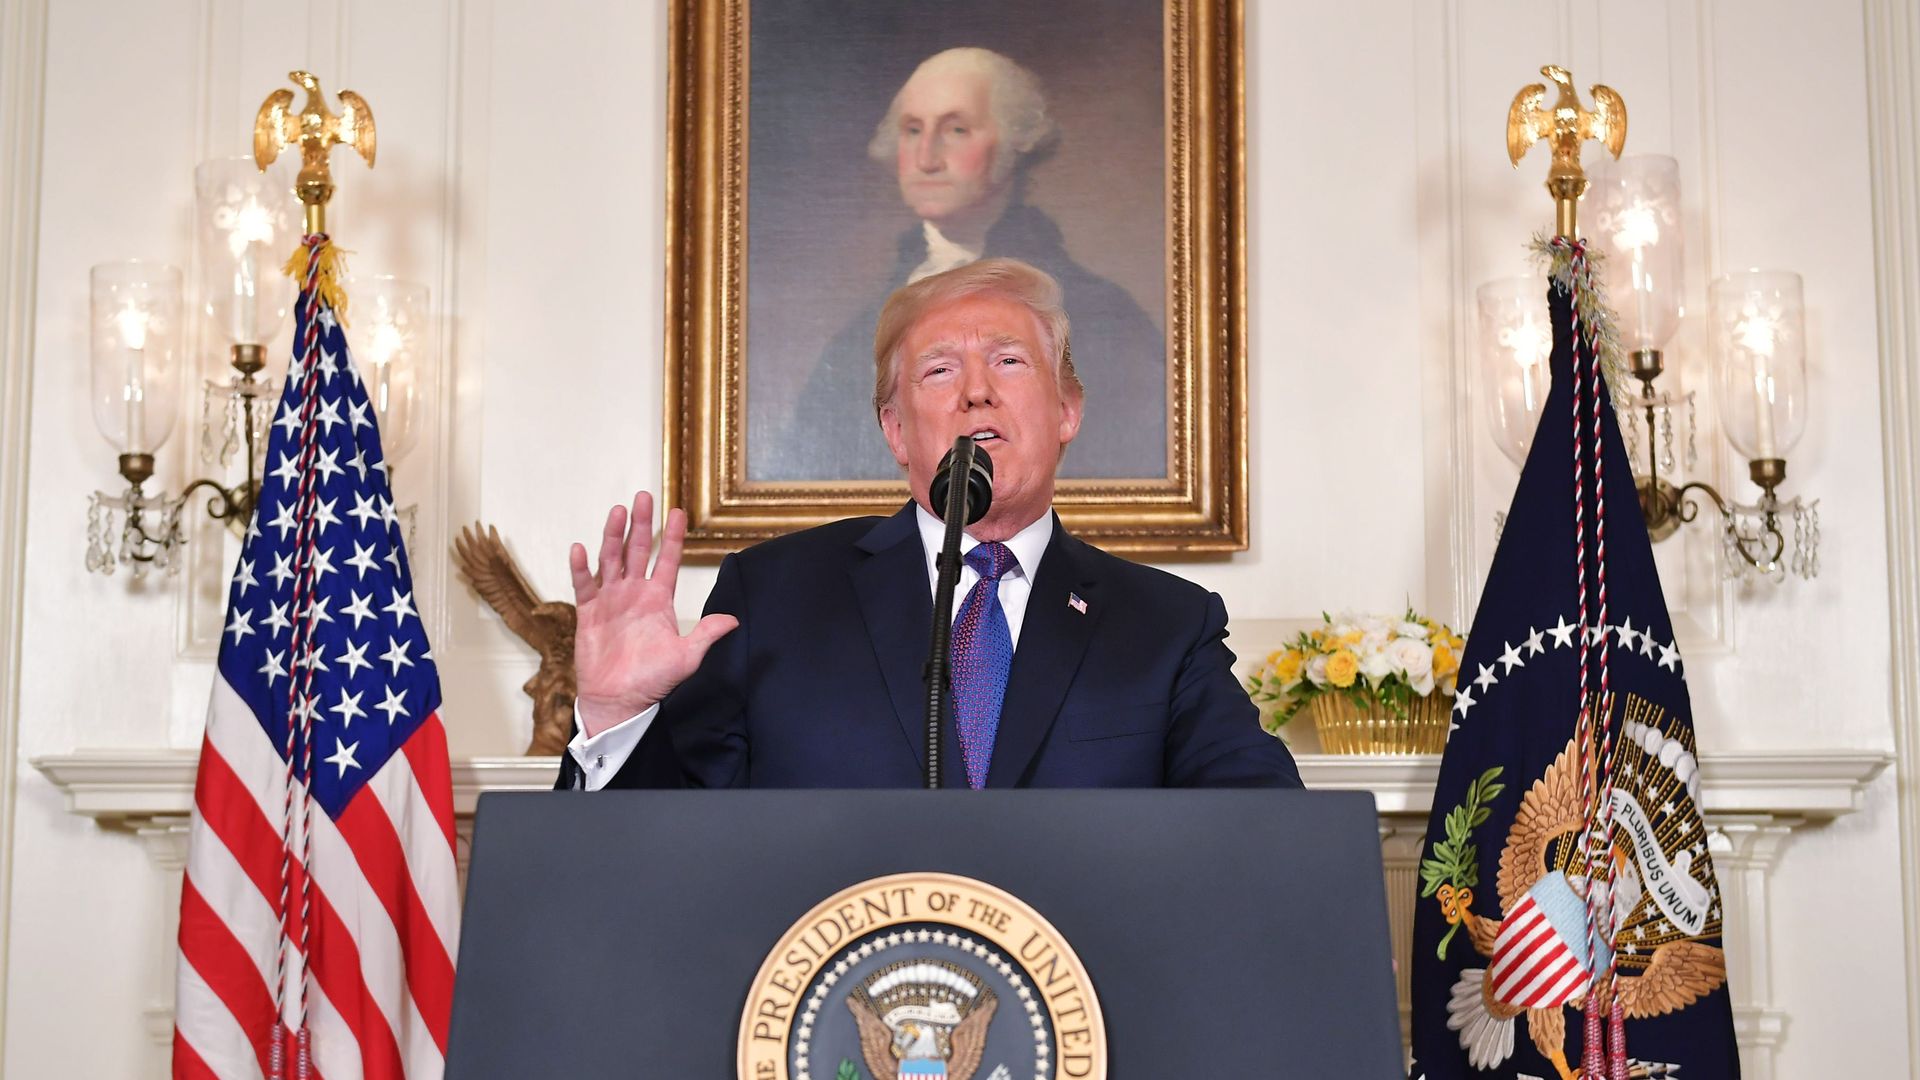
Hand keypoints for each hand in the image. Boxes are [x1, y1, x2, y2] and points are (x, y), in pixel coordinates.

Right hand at [569, 493, 738, 736]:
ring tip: (617, 511)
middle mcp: (634, 593)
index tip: (678, 512)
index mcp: (658, 599)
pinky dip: (581, 567)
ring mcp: (610, 600)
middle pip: (637, 550)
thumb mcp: (686, 657)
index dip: (672, 536)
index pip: (667, 560)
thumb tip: (733, 620)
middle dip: (641, 523)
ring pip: (611, 559)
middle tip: (643, 497)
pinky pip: (584, 584)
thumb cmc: (653, 680)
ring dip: (613, 535)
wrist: (619, 701)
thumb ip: (706, 635)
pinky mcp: (588, 612)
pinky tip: (581, 548)